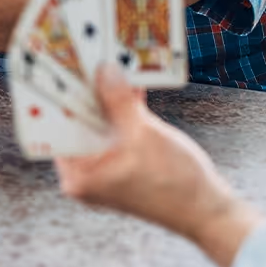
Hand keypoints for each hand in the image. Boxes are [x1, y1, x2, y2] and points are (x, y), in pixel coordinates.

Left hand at [53, 66, 261, 266]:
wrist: (209, 211)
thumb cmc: (175, 183)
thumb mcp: (142, 134)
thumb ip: (118, 101)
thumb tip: (103, 70)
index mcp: (78, 176)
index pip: (56, 128)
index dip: (56, 96)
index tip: (57, 65)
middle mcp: (85, 173)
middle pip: (78, 123)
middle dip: (85, 91)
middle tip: (82, 55)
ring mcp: (104, 167)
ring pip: (100, 123)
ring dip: (108, 95)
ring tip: (106, 61)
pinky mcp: (123, 160)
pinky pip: (117, 128)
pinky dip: (124, 108)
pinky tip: (129, 80)